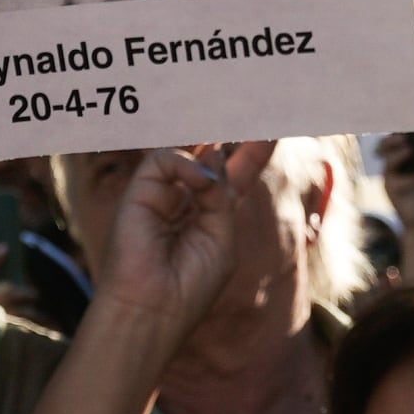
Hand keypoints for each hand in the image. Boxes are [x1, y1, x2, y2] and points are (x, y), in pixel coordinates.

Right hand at [87, 143, 252, 352]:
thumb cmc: (191, 284)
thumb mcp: (223, 237)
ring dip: (210, 147)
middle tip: (255, 104)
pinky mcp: (140, 193)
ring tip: (224, 146)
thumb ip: (222, 194)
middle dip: (230, 132)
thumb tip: (213, 151)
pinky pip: (165, 160)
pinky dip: (187, 166)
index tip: (273, 127)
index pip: (235, 173)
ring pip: (187, 151)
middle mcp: (186, 201)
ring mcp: (162, 195)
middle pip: (211, 154)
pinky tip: (201, 183)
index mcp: (212, 216)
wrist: (154, 309)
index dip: (254, 151)